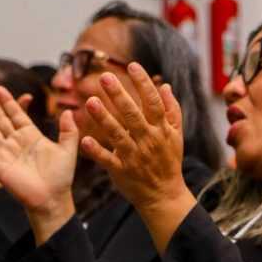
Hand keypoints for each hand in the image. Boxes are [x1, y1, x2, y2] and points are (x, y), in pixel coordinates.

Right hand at [0, 86, 79, 242]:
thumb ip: (68, 131)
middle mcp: (16, 142)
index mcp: (31, 135)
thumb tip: (68, 111)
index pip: (16, 114)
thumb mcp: (67, 150)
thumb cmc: (61, 176)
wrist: (52, 199)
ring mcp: (5, 153)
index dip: (8, 102)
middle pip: (0, 120)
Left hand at [78, 64, 195, 254]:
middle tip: (104, 77)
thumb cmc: (169, 162)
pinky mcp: (121, 171)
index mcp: (162, 130)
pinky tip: (84, 140)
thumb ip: (172, 110)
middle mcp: (148, 141)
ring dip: (103, 118)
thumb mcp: (177, 136)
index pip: (153, 102)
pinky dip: (96, 151)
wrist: (164, 195)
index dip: (143, 83)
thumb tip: (165, 86)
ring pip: (117, 134)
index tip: (132, 65)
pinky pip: (107, 159)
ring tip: (90, 101)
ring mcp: (134, 156)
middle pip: (133, 114)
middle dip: (119, 95)